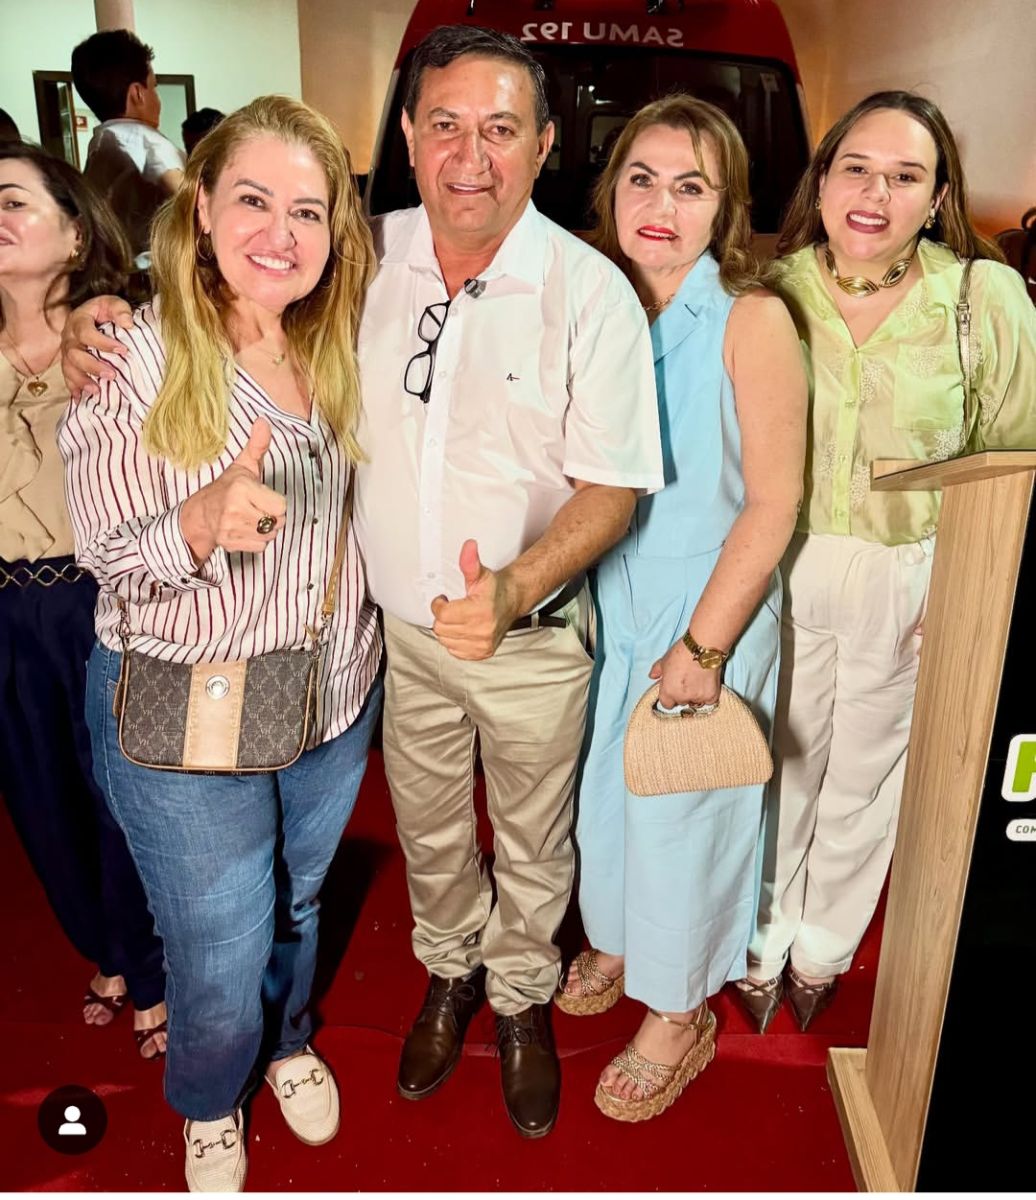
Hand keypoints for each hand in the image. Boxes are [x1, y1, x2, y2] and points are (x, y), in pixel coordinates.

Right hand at [61, 295, 133, 398]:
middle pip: (74, 353)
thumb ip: (120, 309)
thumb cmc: (105, 311)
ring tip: (96, 390)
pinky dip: (73, 388)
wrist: (93, 316)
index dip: (103, 343)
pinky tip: (80, 399)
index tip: (123, 350)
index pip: (86, 332)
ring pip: (68, 367)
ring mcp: (67, 351)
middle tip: (111, 375)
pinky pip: (67, 377)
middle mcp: (69, 336)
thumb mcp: (113, 303)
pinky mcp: (69, 362)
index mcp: (78, 320)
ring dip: (81, 380)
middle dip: (92, 366)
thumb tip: (128, 323)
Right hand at [179, 419, 286, 561]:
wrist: (201, 513)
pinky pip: (260, 546)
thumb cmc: (227, 487)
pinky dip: (257, 541)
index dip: (275, 502)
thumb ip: (257, 445)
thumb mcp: (243, 465)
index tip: (262, 496)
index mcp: (242, 488)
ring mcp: (231, 528)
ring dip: (265, 529)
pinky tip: (245, 529)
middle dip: (272, 516)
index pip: (281, 506)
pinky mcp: (230, 543)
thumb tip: (263, 421)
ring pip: (270, 535)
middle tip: (257, 508)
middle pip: (278, 522)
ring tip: (251, 518)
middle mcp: (235, 509)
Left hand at [430, 539, 521, 659]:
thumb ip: (470, 562)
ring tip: (458, 618)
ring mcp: (483, 644)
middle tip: (452, 608)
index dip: (439, 605)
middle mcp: (483, 631)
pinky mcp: (482, 653)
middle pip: (442, 629)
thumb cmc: (494, 589)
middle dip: (443, 617)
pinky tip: (463, 629)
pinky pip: (455, 651)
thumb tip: (468, 547)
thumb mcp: (480, 574)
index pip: (443, 615)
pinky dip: (455, 641)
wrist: (512, 601)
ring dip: (448, 629)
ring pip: (446, 640)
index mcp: (481, 611)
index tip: (444, 599)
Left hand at [649, 639, 722, 708]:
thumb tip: (652, 676)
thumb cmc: (682, 652)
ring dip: (696, 695)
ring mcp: (697, 698)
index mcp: (668, 692)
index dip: (670, 696)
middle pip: (681, 702)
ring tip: (698, 680)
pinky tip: (708, 683)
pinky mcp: (711, 696)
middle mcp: (681, 698)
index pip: (666, 704)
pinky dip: (709, 694)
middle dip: (684, 694)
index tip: (674, 688)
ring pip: (696, 702)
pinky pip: (709, 701)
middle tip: (688, 681)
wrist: (703, 648)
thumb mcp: (664, 660)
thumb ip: (657, 670)